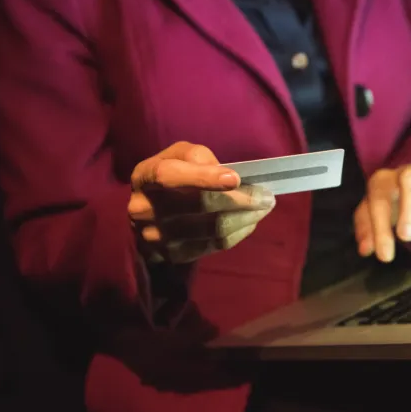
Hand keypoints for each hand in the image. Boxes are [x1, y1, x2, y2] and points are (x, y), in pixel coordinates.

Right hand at [128, 142, 275, 263]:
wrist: (148, 213)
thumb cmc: (171, 175)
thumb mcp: (178, 155)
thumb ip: (198, 157)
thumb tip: (228, 175)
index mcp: (145, 176)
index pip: (170, 176)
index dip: (203, 178)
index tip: (235, 179)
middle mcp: (144, 209)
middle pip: (198, 206)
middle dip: (239, 200)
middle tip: (266, 196)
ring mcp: (156, 237)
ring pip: (211, 229)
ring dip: (245, 218)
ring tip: (264, 207)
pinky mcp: (173, 256)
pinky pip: (214, 246)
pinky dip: (238, 232)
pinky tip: (249, 221)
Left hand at [354, 165, 410, 262]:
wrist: (402, 195)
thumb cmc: (385, 206)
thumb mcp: (368, 216)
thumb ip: (365, 230)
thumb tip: (366, 248)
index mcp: (384, 181)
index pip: (380, 198)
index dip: (381, 228)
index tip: (385, 255)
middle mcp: (409, 175)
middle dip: (409, 206)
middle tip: (406, 236)